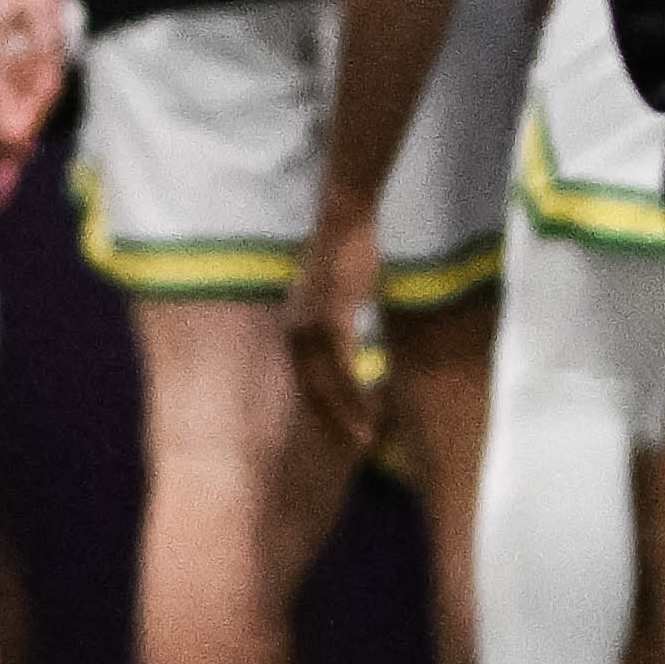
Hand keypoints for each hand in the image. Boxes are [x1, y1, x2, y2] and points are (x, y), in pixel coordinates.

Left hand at [285, 197, 390, 456]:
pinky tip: (370, 409)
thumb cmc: (346, 255)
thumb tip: (350, 345)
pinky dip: (354, 393)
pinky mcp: (330, 318)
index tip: (342, 429)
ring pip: (327, 385)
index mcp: (295, 326)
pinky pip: (342, 368)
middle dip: (333, 420)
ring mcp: (310, 326)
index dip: (325, 407)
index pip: (306, 379)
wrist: (344, 219)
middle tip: (357, 444)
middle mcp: (295, 329)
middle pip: (311, 389)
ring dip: (346, 414)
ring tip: (365, 437)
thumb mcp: (338, 296)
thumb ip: (338, 323)